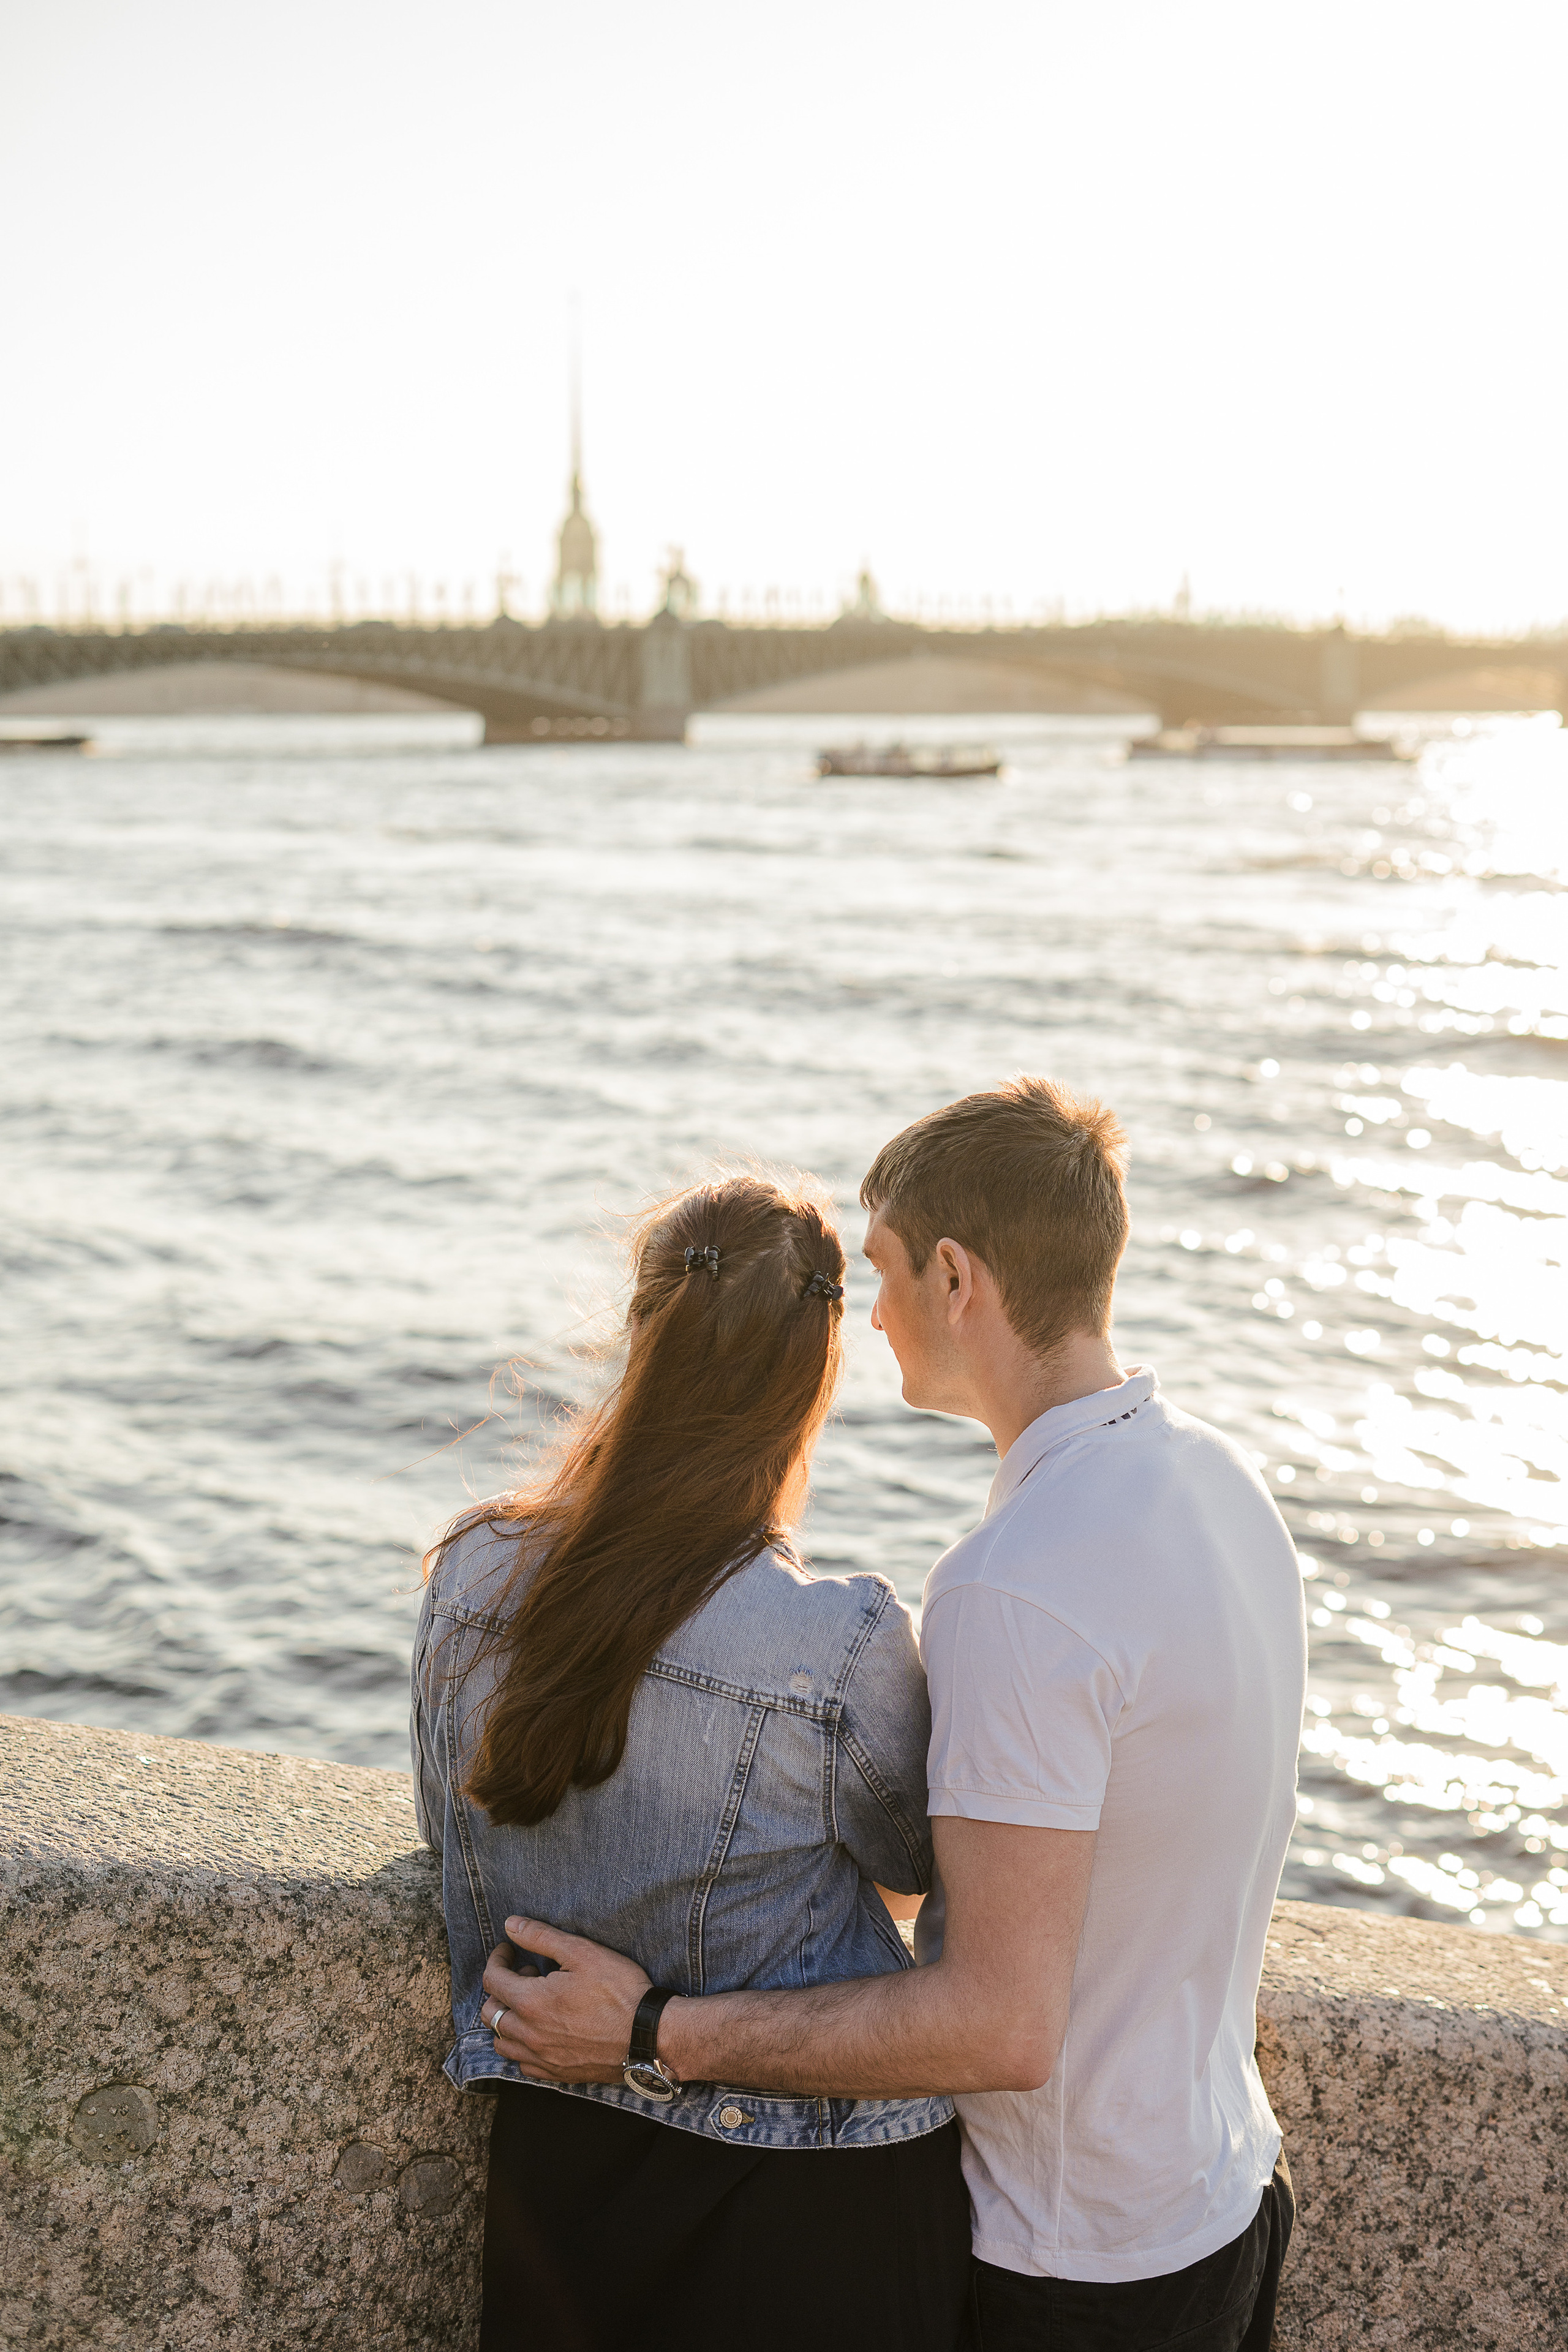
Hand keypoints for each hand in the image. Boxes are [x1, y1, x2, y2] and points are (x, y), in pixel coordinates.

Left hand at [480, 1918, 653, 2084]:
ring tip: (532, 2003)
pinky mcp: (556, 2073)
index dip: (497, 1959)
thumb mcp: (582, 1952)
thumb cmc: (619, 1990)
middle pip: (490, 2013)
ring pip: (502, 2043)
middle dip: (501, 1988)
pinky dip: (522, 2046)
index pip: (493, 1980)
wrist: (648, 2035)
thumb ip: (541, 1937)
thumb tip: (510, 1925)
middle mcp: (529, 2034)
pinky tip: (541, 2031)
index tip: (509, 1949)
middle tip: (528, 1974)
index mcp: (531, 2002)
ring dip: (507, 2020)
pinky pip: (522, 2064)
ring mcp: (542, 2057)